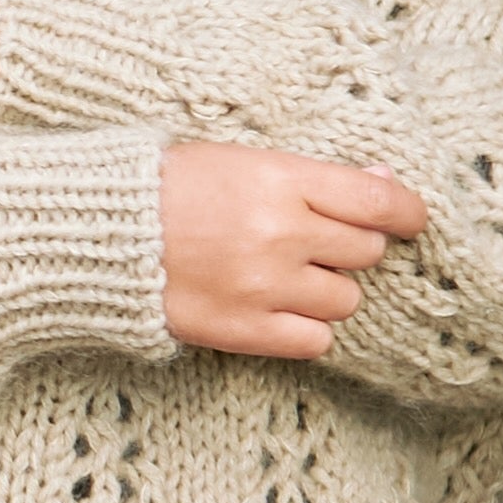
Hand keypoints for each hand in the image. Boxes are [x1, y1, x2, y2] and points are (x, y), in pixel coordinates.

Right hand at [160, 145, 427, 356]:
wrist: (93, 235)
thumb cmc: (165, 188)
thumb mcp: (240, 161)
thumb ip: (312, 176)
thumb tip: (384, 180)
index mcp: (280, 181)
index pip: (379, 202)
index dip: (407, 213)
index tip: (409, 221)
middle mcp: (280, 234)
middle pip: (364, 252)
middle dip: (347, 249)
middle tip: (313, 244)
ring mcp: (262, 285)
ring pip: (344, 299)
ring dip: (326, 290)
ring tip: (285, 278)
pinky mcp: (242, 329)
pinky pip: (314, 340)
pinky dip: (305, 328)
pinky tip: (277, 310)